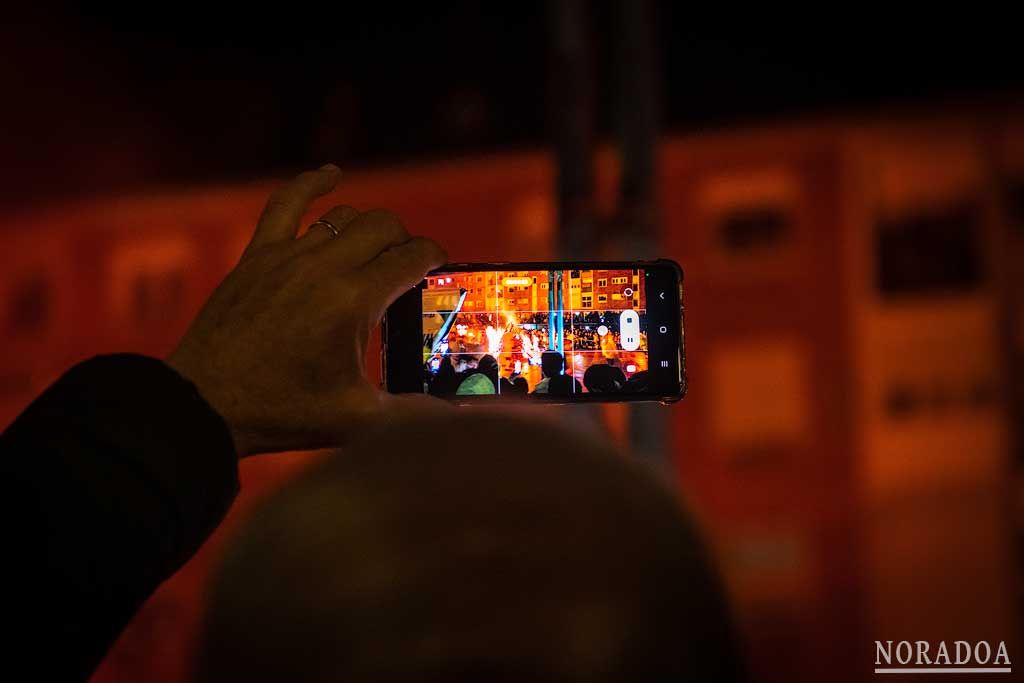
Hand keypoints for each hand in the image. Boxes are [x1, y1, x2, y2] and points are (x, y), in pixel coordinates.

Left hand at [167, 165, 446, 455]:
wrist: (205, 405)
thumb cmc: (281, 411)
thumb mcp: (355, 417)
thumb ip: (410, 412)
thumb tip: (449, 416)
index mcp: (354, 301)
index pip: (412, 258)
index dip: (433, 258)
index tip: (437, 267)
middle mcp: (324, 268)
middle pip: (384, 227)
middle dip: (404, 241)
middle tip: (406, 267)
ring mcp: (287, 257)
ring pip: (344, 217)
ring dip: (367, 228)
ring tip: (373, 249)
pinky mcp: (257, 256)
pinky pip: (286, 204)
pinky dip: (311, 184)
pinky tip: (331, 176)